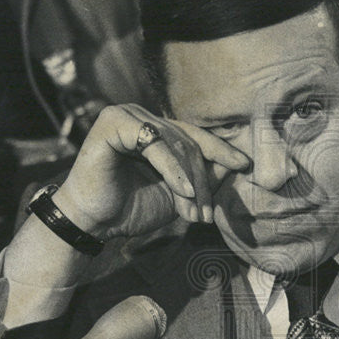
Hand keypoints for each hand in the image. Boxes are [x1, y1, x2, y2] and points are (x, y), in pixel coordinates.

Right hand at [53, 104, 250, 240]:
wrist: (94, 223)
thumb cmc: (131, 208)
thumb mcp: (178, 194)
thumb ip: (203, 177)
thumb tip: (236, 163)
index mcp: (155, 131)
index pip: (196, 136)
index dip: (220, 150)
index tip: (243, 165)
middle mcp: (141, 117)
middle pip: (189, 142)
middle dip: (202, 181)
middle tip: (205, 215)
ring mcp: (126, 115)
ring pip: (175, 142)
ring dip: (189, 180)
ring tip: (193, 212)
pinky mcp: (112, 122)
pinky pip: (153, 141)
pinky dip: (171, 167)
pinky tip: (183, 190)